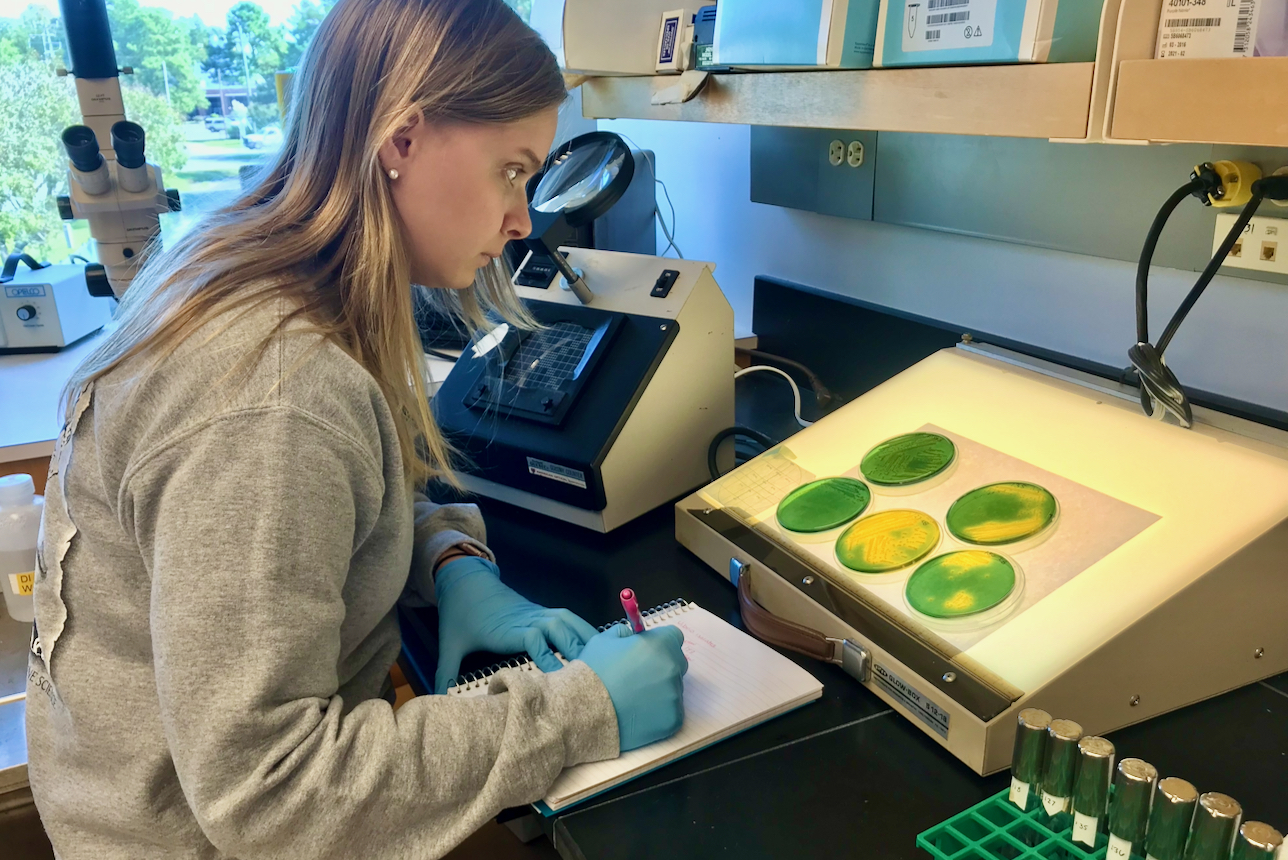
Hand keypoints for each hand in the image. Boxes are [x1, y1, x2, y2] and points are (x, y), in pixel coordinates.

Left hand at [434, 557, 597, 693]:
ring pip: (566, 620)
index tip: (558, 678)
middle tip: (591, 673)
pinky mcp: (539, 611)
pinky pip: (565, 617)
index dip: (547, 656)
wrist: (464, 580)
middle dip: (576, 649)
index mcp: (507, 627)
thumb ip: (446, 671)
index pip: (534, 638)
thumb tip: (437, 698)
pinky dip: (581, 628)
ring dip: (583, 636)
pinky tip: (593, 643)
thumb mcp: (449, 643)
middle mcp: (527, 617)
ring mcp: (536, 612)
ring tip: (602, 658)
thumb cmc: (459, 614)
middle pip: (558, 627)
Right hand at [577, 624, 687, 751]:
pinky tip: (638, 714)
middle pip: (677, 662)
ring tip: (634, 699)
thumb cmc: (594, 672)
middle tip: (638, 677)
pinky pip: (671, 712)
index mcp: (660, 644)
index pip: (674, 637)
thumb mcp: (604, 640)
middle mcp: (673, 668)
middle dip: (662, 666)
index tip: (647, 652)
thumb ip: (626, 634)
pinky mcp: (673, 719)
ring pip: (673, 689)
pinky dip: (658, 713)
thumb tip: (634, 638)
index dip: (660, 643)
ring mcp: (675, 696)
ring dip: (660, 690)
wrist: (585, 712)